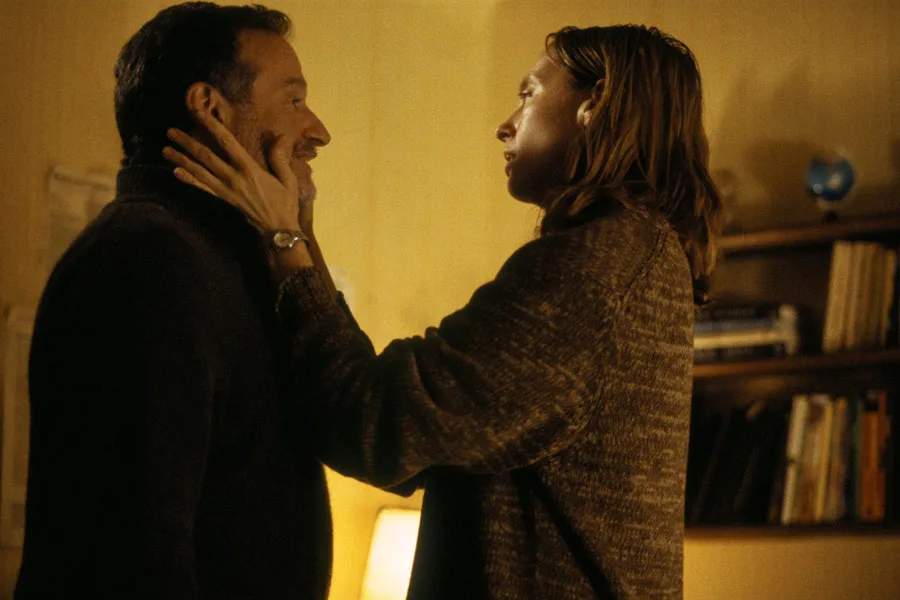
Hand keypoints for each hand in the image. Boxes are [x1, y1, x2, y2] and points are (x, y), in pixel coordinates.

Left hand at [162, 111, 303, 233]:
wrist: (278, 230)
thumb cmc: (285, 203)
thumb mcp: (288, 179)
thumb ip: (280, 157)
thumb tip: (279, 135)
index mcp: (249, 169)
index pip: (227, 143)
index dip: (212, 126)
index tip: (199, 113)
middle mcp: (233, 178)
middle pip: (206, 156)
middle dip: (187, 143)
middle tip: (170, 131)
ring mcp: (226, 190)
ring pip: (199, 172)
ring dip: (181, 160)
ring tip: (166, 149)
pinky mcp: (224, 200)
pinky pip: (203, 188)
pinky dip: (189, 180)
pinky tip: (176, 173)